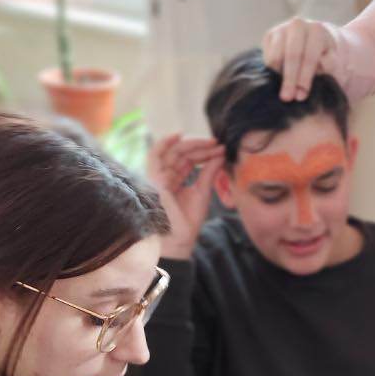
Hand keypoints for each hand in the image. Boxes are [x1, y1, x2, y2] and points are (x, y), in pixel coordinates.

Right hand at [146, 135, 224, 257]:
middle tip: (218, 144)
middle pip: (181, 153)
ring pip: (172, 151)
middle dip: (200, 146)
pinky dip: (164, 142)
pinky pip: (155, 155)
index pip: (188, 159)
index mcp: (174, 180)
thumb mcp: (203, 192)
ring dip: (191, 144)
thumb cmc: (188, 221)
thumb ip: (209, 172)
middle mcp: (164, 176)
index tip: (220, 149)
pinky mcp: (153, 179)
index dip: (204, 152)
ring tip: (208, 142)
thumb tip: (220, 153)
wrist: (180, 240)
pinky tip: (180, 135)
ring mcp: (157, 177)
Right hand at [261, 18, 337, 101]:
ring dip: (279, 77)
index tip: (302, 96)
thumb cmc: (329, 60)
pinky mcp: (270, 36)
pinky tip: (282, 79)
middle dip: (289, 79)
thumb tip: (324, 62)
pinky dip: (273, 72)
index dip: (305, 78)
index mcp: (317, 30)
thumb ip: (332, 65)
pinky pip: (267, 58)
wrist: (319, 45)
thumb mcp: (336, 65)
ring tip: (286, 92)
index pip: (309, 56)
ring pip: (275, 57)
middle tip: (287, 98)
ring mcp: (282, 29)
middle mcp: (298, 25)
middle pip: (291, 55)